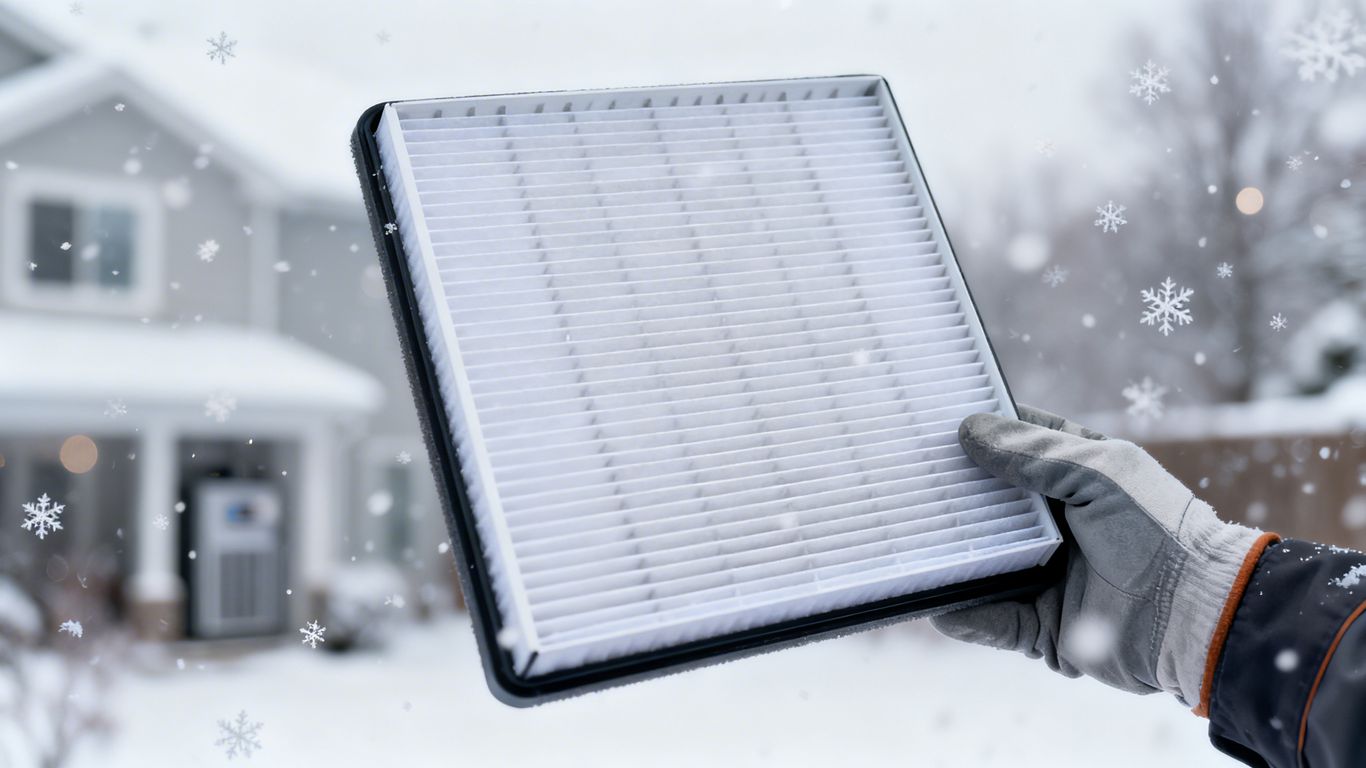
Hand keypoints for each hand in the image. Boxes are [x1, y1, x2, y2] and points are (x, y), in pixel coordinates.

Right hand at [931, 405, 1265, 708]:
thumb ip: (1034, 452)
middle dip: (953, 496)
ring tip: (905, 541)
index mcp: (1080, 479)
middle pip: (992, 507)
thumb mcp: (1100, 472)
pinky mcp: (1043, 627)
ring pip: (984, 562)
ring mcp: (1048, 576)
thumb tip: (969, 431)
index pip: (1021, 447)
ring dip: (951, 555)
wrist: (1196, 616)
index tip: (935, 422)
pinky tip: (933, 598)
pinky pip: (992, 619)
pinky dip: (964, 612)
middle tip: (904, 479)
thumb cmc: (1158, 531)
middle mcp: (1059, 526)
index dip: (982, 435)